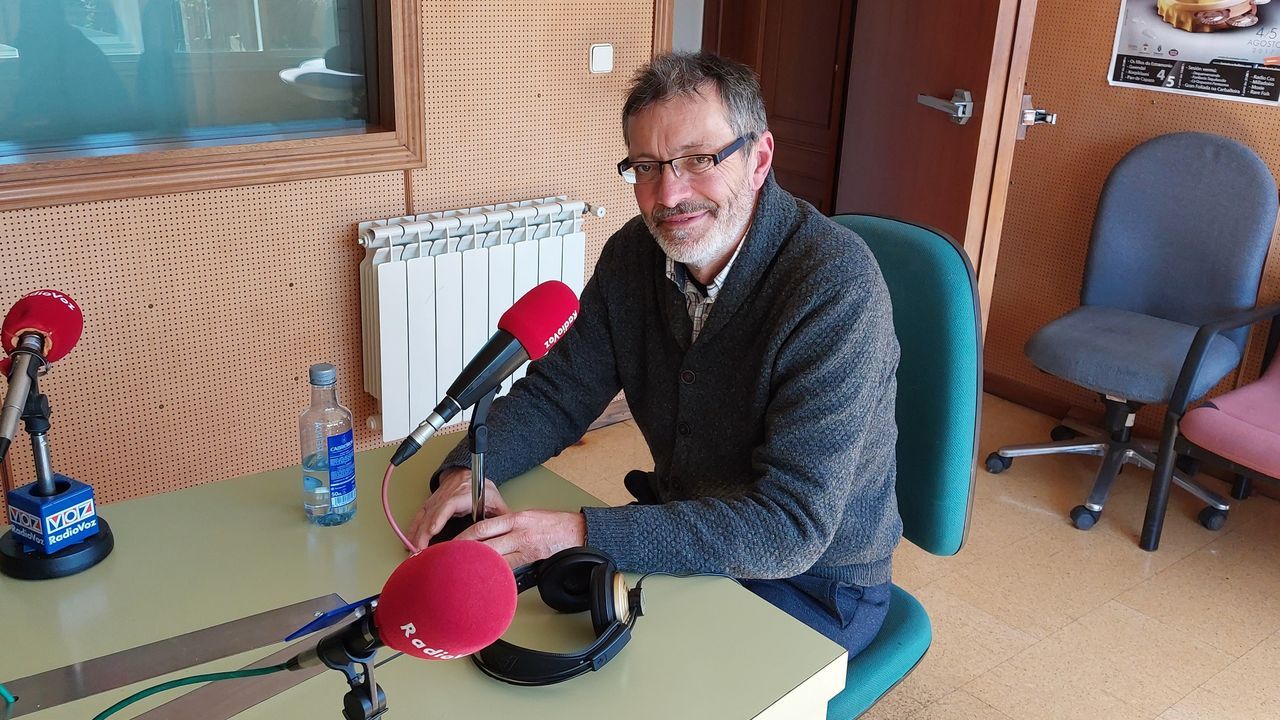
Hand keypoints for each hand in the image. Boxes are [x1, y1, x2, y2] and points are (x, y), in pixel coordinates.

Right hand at [408, 467, 509, 550]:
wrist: (468, 472)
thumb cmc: (482, 488)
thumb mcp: (495, 500)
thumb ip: (502, 517)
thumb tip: (509, 534)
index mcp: (466, 492)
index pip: (450, 504)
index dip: (439, 517)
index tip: (432, 531)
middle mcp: (449, 494)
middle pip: (433, 513)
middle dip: (424, 532)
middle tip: (420, 550)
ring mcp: (438, 498)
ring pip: (424, 515)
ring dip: (416, 533)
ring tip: (413, 550)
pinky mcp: (431, 502)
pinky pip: (420, 515)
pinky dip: (413, 528)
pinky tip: (409, 540)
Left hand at [456, 510, 586, 568]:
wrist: (576, 531)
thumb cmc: (554, 524)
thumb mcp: (528, 516)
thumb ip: (509, 524)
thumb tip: (490, 533)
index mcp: (514, 517)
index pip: (482, 526)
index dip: (464, 536)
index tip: (453, 543)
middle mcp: (517, 530)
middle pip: (483, 541)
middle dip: (464, 550)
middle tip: (450, 558)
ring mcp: (523, 544)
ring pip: (494, 554)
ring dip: (477, 562)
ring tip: (463, 569)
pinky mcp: (531, 557)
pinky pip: (509, 566)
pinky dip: (496, 571)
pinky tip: (487, 576)